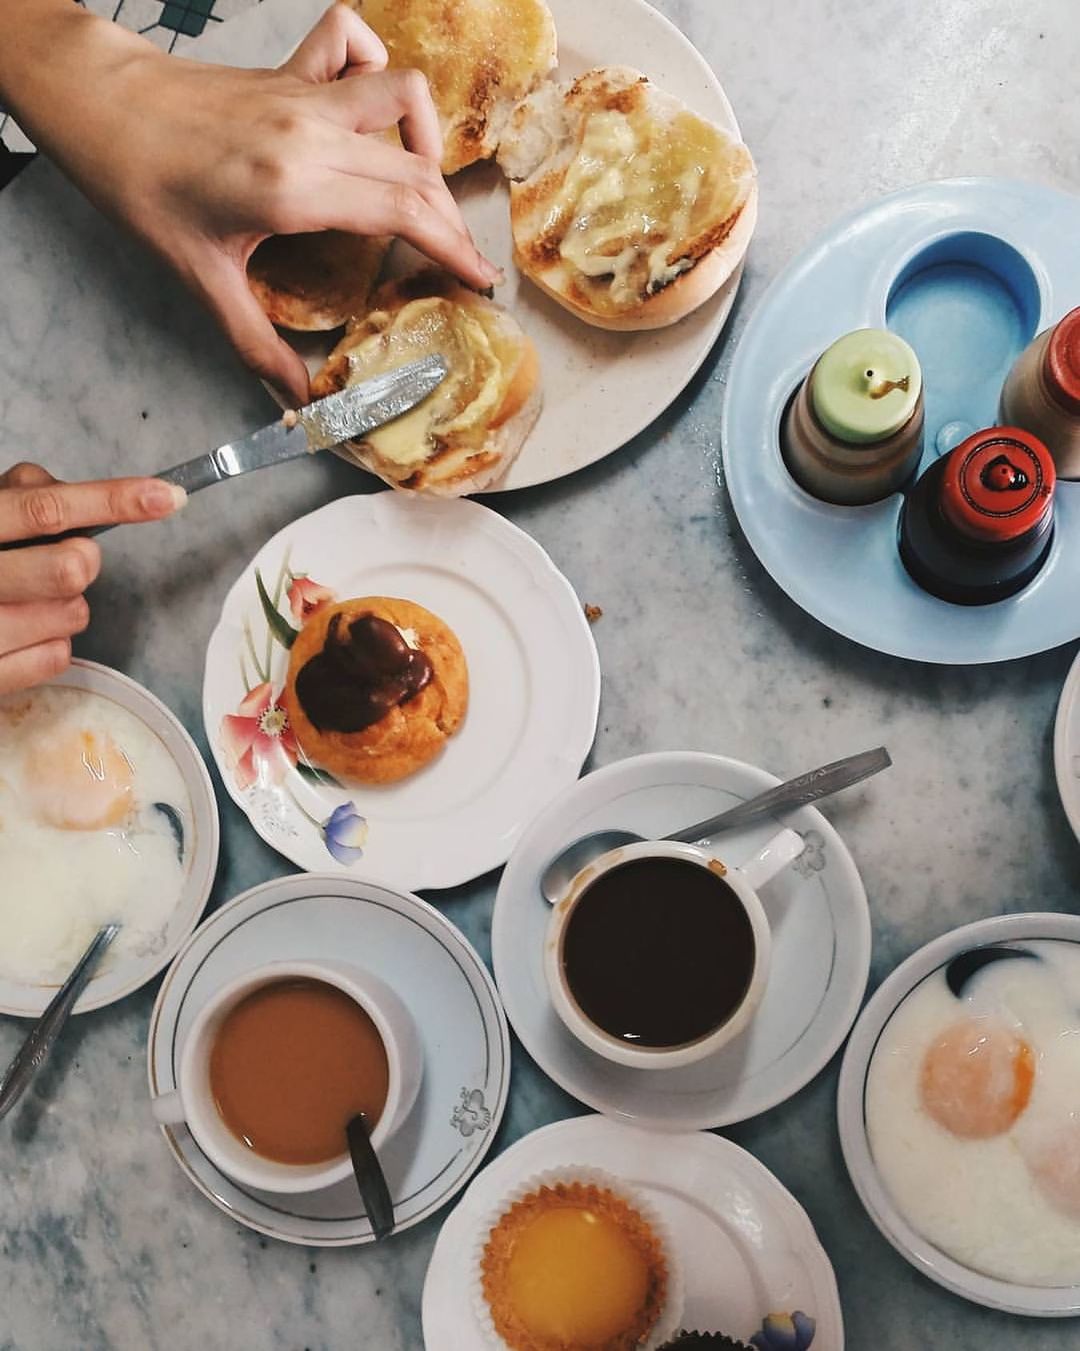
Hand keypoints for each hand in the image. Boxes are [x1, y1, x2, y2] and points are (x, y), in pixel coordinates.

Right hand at [0, 463, 184, 693]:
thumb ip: (26, 494)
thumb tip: (91, 502)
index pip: (48, 508)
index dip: (114, 501)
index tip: (165, 497)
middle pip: (69, 567)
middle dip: (81, 563)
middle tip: (65, 563)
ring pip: (73, 615)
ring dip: (67, 607)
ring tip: (29, 602)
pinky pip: (56, 657)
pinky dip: (52, 644)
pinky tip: (24, 633)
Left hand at [1, 3, 498, 403]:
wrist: (101, 109)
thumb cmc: (145, 188)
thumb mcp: (202, 279)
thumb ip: (255, 343)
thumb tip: (296, 398)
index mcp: (296, 188)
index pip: (406, 214)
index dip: (454, 250)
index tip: (478, 278)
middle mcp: (311, 134)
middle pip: (418, 170)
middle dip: (452, 219)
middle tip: (458, 258)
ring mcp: (304, 96)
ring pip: (404, 98)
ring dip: (428, 142)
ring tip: (424, 184)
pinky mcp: (291, 73)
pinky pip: (354, 44)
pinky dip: (375, 66)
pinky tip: (370, 108)